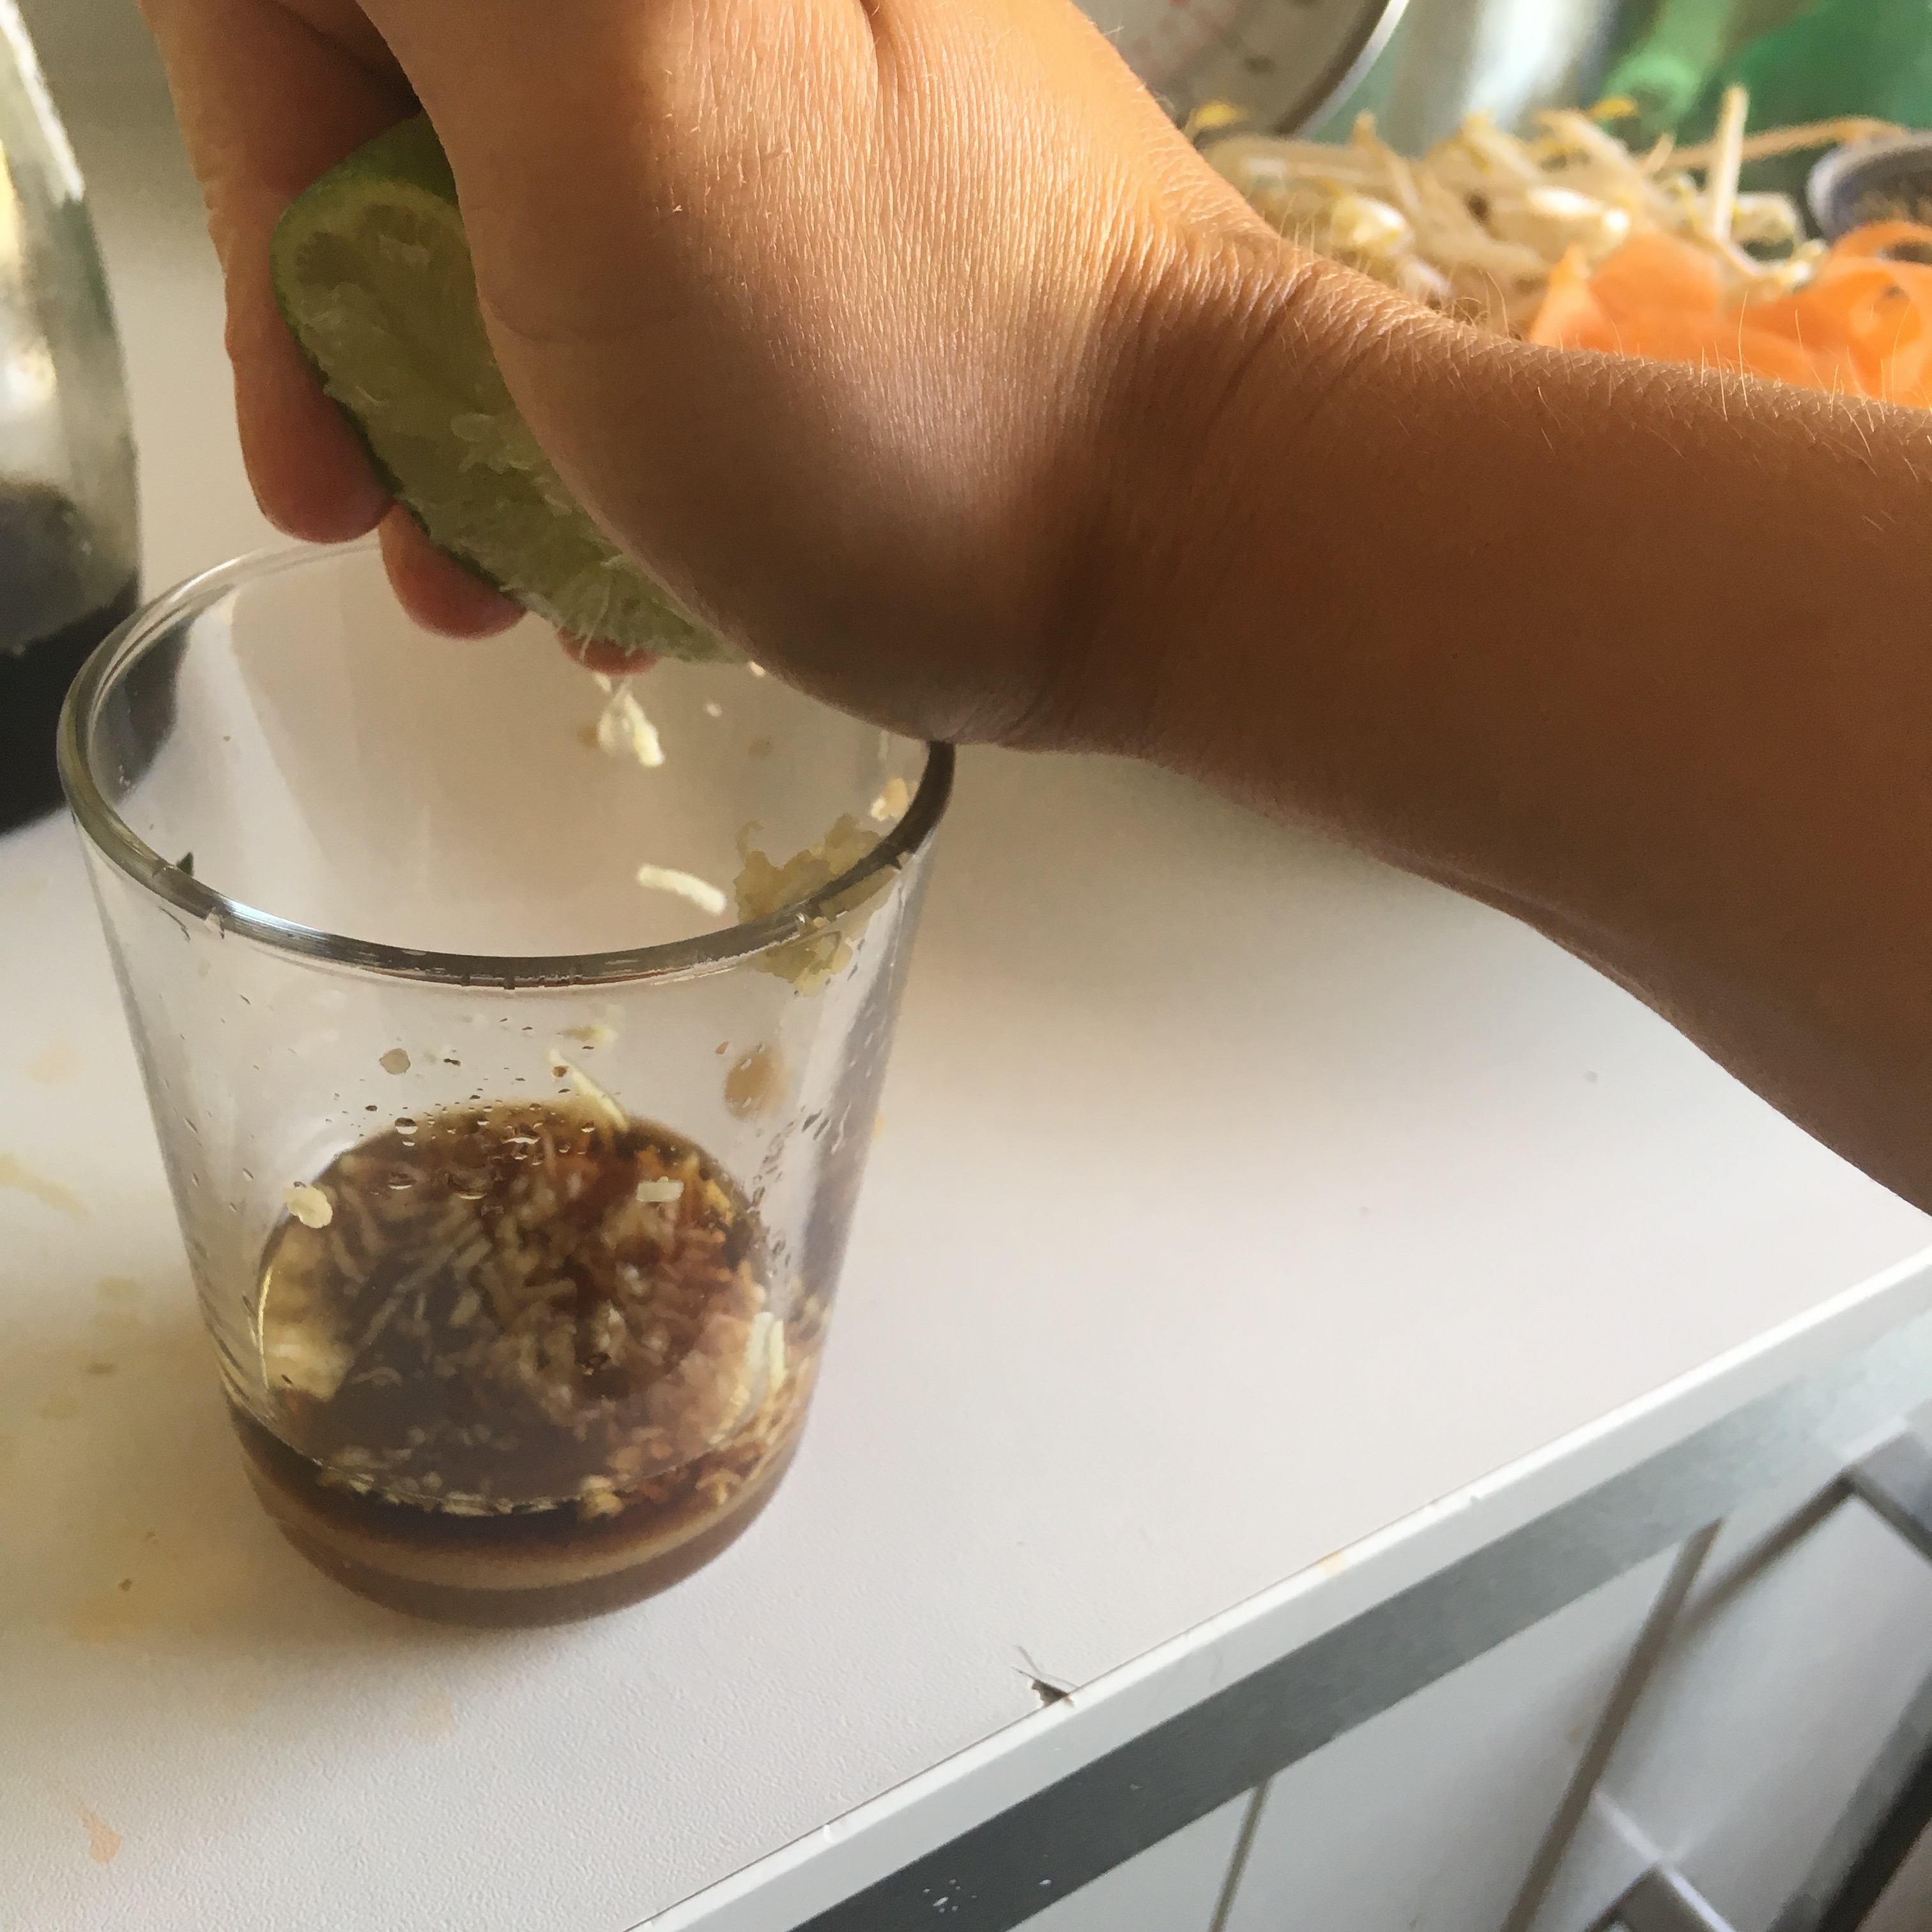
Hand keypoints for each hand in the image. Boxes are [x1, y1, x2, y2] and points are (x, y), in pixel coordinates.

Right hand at [139, 0, 1354, 739]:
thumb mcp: (613, 91)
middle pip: (405, 119)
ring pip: (513, 233)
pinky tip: (613, 586)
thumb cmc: (899, 361)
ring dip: (463, 427)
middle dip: (353, 339)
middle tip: (381, 525)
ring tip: (497, 594)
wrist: (1184, 533)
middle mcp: (712, 3)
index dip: (256, 171)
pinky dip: (589, 447)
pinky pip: (637, 311)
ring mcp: (777, 114)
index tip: (306, 391)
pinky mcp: (829, 249)